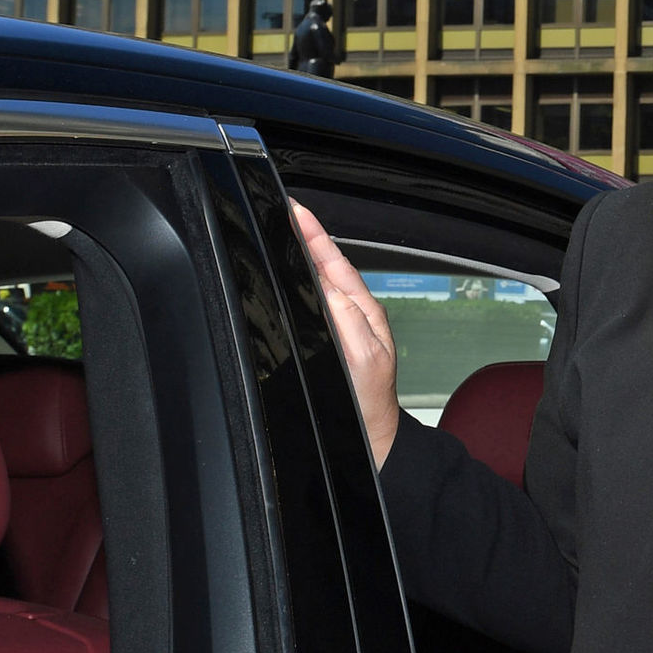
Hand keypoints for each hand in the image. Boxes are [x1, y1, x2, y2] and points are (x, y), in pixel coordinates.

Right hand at [291, 202, 400, 467]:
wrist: (371, 441)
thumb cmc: (370, 405)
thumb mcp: (364, 361)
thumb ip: (349, 322)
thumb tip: (330, 289)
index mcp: (364, 313)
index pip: (335, 264)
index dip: (314, 236)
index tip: (296, 211)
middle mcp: (353, 315)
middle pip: (325, 267)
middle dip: (303, 238)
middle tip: (281, 211)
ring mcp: (340, 328)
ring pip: (317, 283)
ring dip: (299, 258)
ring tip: (280, 233)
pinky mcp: (327, 342)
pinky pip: (309, 305)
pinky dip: (297, 286)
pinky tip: (284, 280)